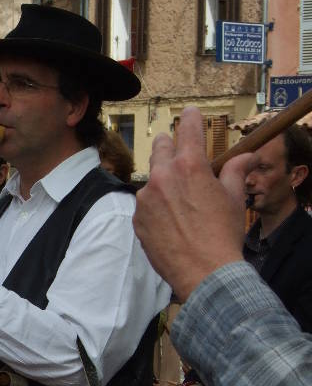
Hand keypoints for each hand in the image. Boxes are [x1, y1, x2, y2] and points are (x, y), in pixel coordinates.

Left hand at [133, 106, 252, 302]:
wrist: (204, 272)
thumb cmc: (222, 235)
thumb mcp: (234, 198)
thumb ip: (235, 171)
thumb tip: (247, 156)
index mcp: (190, 165)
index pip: (188, 128)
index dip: (191, 118)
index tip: (190, 113)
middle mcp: (162, 176)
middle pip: (162, 147)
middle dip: (171, 147)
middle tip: (179, 152)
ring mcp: (145, 198)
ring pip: (152, 179)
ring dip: (162, 182)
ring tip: (179, 202)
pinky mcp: (137, 218)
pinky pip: (144, 204)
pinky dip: (155, 207)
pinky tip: (170, 221)